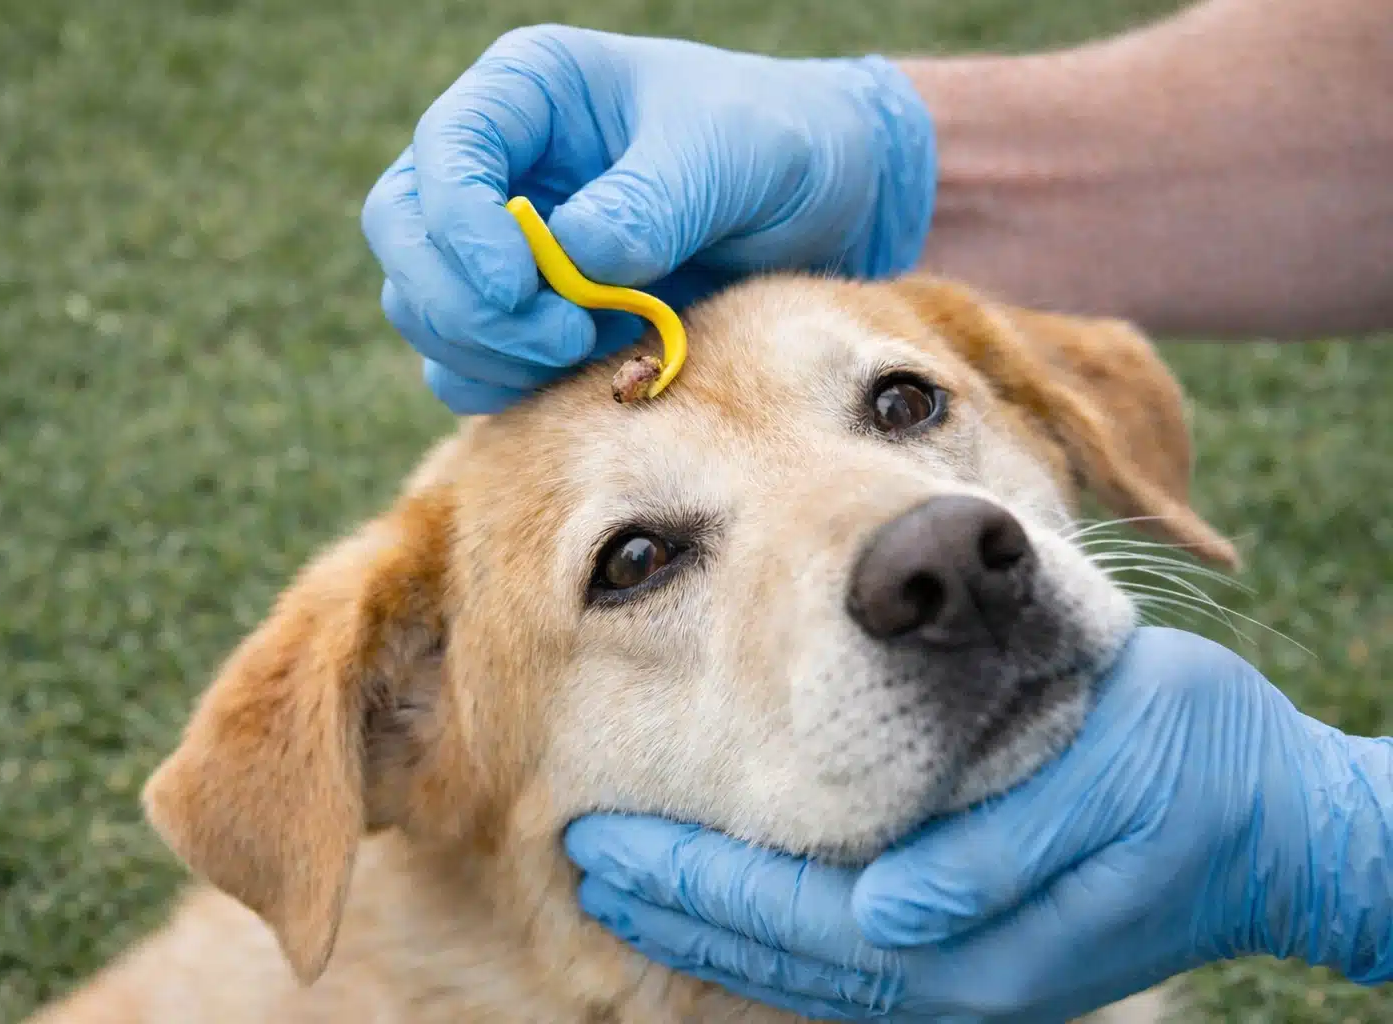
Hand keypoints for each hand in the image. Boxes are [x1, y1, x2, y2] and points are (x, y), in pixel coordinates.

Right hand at [360, 26, 934, 412]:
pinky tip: (592, 368)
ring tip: (595, 343)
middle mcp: (495, 167)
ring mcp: (497, 245)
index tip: (520, 288)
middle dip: (465, 303)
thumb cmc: (773, 145)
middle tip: (562, 337)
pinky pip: (466, 365)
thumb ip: (651, 201)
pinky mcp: (518, 314)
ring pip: (424, 310)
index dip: (459, 229)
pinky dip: (508, 384)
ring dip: (491, 351)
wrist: (819, 206)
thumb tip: (572, 258)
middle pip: (402, 239)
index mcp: (528, 93)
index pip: (442, 153)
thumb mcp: (730, 154)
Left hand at [564, 627, 1392, 1019]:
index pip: (791, 913)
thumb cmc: (1199, 772)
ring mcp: (964, 977)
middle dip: (673, 905)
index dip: (689, 879)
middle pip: (775, 949)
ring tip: (624, 885)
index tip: (596, 840)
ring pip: (797, 965)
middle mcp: (955, 975)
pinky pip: (841, 964)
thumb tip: (886, 916)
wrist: (1280, 824)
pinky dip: (768, 941)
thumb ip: (1000, 859)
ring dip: (706, 927)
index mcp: (978, 937)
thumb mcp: (1115, 785)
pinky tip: (727, 914)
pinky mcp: (977, 958)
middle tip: (577, 856)